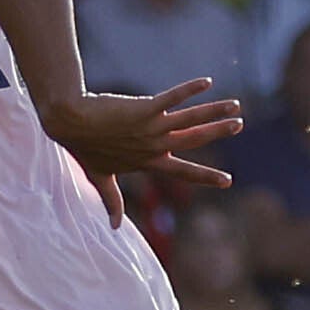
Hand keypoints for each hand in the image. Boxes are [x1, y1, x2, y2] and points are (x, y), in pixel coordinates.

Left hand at [38, 81, 243, 190]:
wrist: (69, 122)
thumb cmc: (83, 148)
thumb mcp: (101, 177)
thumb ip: (111, 200)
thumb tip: (113, 227)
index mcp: (148, 161)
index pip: (183, 171)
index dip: (205, 177)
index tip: (228, 181)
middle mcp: (154, 146)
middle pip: (194, 140)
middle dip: (218, 133)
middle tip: (240, 125)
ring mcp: (151, 127)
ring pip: (191, 120)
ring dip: (214, 112)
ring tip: (235, 106)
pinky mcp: (144, 108)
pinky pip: (172, 98)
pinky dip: (190, 89)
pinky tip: (206, 82)